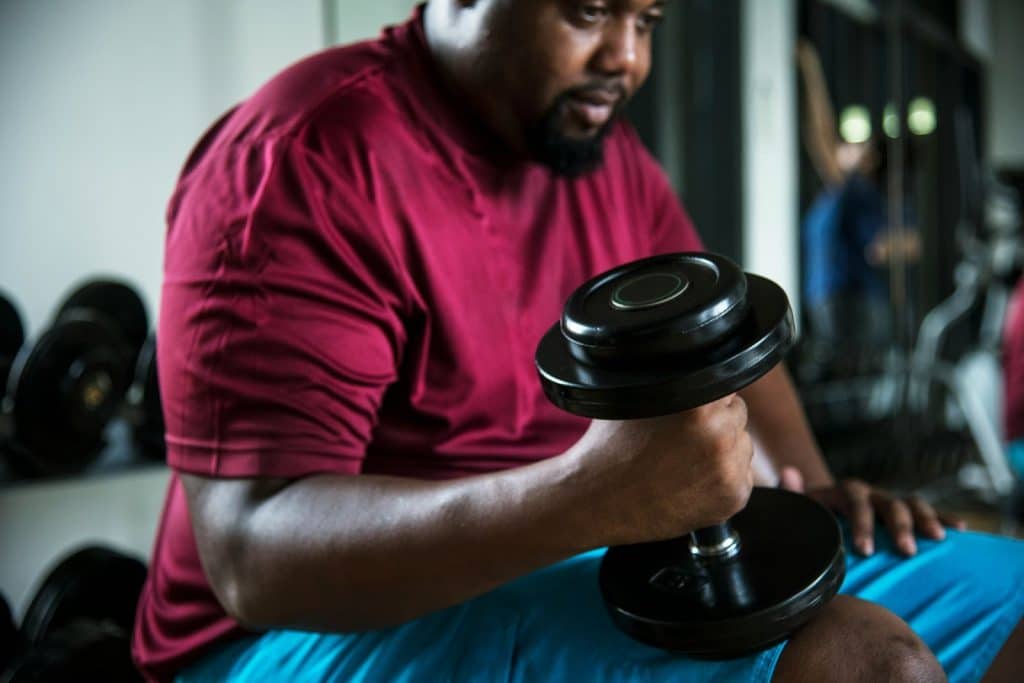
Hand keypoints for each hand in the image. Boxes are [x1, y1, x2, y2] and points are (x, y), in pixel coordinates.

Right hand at [574, 395, 753, 545]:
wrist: (597, 502)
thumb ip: (670, 380)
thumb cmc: (610, 448)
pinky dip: (721, 481)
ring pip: (741, 446)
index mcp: (699, 404)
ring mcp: (729, 468)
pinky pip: (740, 478)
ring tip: (682, 463)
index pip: (725, 384)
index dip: (706, 396)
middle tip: (681, 439)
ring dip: (722, 452)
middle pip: (737, 414)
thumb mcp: (634, 397)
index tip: (688, 411)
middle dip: (716, 423)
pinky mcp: (733, 497)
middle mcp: (720, 434)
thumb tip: (688, 362)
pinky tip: (689, 483)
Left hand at [778, 467, 965, 555]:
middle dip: (898, 525)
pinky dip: (944, 518)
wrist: (825, 512)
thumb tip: (788, 471)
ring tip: (938, 539)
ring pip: (912, 504)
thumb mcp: (801, 507)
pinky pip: (929, 513)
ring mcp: (890, 502)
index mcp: (844, 493)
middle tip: (905, 551)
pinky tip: (961, 530)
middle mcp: (870, 494)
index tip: (864, 551)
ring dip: (926, 519)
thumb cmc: (812, 517)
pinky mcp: (906, 513)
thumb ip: (793, 494)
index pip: (855, 499)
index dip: (862, 522)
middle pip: (888, 503)